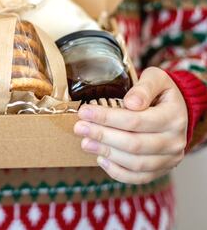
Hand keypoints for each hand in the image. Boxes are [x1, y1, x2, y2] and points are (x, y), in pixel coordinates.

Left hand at [74, 67, 187, 183]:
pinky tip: (100, 159)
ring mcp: (169, 159)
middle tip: (79, 128)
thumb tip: (131, 103)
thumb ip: (144, 87)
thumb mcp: (156, 79)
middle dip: (102, 136)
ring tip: (85, 142)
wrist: (177, 111)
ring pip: (135, 163)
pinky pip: (138, 177)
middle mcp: (174, 141)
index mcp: (173, 117)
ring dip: (106, 153)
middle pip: (134, 144)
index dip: (107, 118)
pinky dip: (117, 172)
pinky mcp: (161, 170)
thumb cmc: (160, 93)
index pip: (136, 121)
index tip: (84, 112)